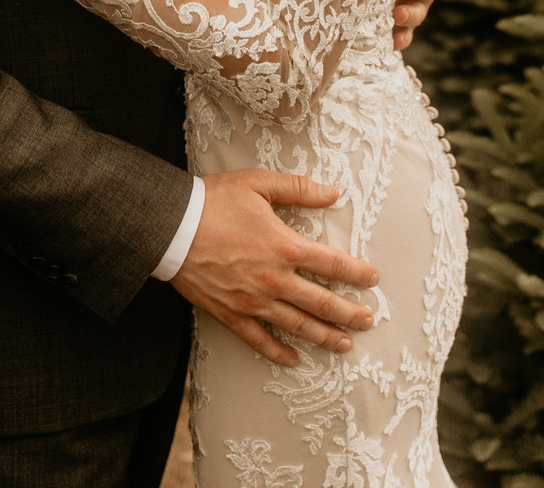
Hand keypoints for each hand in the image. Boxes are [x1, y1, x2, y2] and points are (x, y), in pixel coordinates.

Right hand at [171, 171, 379, 366]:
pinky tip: (294, 360)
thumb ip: (298, 189)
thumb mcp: (258, 184)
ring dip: (325, 336)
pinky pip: (259, 340)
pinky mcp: (231, 314)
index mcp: (285, 246)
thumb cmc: (213, 201)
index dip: (357, 274)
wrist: (170, 227)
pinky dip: (278, 352)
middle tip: (368, 321)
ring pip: (298, 325)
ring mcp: (253, 301)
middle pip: (322, 302)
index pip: (333, 265)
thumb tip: (333, 192)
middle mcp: (274, 279)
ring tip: (345, 344)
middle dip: (350, 314)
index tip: (373, 280)